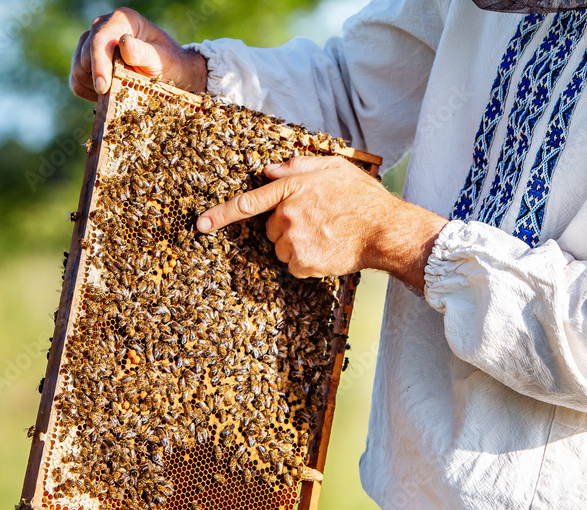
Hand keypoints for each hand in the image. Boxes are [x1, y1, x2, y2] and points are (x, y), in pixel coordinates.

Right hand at [70, 7, 207, 101]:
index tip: (103, 88)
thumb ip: (143, 52)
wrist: (166, 70)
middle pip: (85, 56)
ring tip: (115, 93)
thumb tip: (124, 41)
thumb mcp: (160, 58)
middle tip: (120, 92)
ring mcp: (91, 42)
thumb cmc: (166, 62)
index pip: (100, 40)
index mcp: (122, 20)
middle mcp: (102, 26)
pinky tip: (105, 96)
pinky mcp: (85, 60)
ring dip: (93, 87)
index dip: (98, 65)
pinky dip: (86, 92)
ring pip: (77, 69)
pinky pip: (75, 80)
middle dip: (99, 79)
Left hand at [196, 156, 447, 290]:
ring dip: (297, 245)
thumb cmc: (362, 198)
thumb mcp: (333, 168)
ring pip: (281, 248)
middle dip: (287, 227)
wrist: (385, 230)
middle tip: (318, 222)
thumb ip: (298, 166)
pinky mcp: (302, 262)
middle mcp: (288, 213)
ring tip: (325, 235)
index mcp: (292, 188)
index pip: (248, 202)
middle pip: (270, 228)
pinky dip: (307, 262)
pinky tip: (327, 249)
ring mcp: (293, 240)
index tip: (201, 224)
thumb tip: (269, 170)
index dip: (221, 214)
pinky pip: (293, 265)